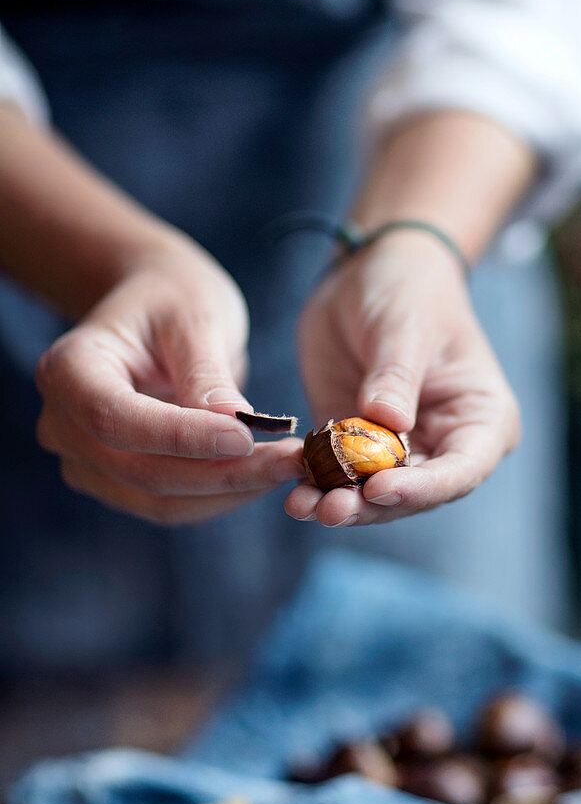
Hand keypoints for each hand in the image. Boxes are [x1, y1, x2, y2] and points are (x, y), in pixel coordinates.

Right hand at [35, 243, 303, 523]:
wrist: (157, 310)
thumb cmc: (173, 298)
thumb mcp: (194, 316)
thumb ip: (206, 371)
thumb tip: (233, 425)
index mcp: (67, 370)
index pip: (116, 419)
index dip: (181, 436)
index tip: (248, 436)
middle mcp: (63, 424)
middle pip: (141, 471)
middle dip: (224, 473)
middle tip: (293, 460)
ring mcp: (86, 462)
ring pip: (160, 501)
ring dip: (231, 492)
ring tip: (290, 465)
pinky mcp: (119, 484)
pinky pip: (173, 505)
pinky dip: (224, 494)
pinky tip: (267, 472)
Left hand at [286, 232, 520, 525]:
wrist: (371, 271)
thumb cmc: (408, 289)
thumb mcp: (405, 326)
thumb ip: (396, 375)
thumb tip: (389, 421)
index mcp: (481, 420)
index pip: (460, 470)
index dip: (421, 488)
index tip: (377, 489)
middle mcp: (445, 445)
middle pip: (413, 494)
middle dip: (370, 506)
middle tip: (329, 510)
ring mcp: (399, 450)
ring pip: (373, 494)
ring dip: (338, 504)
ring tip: (301, 504)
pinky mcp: (355, 445)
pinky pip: (338, 475)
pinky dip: (316, 484)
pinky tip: (290, 487)